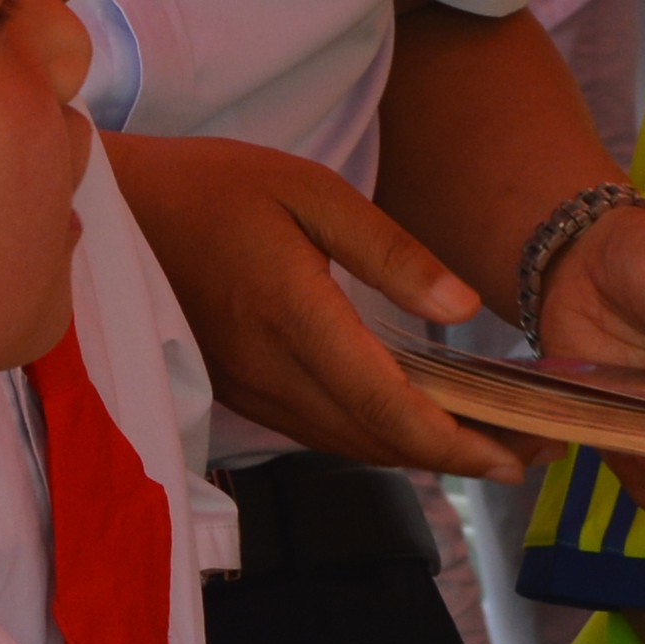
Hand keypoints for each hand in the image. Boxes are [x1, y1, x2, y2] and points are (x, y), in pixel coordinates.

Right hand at [109, 132, 509, 477]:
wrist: (116, 210)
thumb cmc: (214, 185)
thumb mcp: (311, 191)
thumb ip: (390, 253)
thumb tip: (463, 311)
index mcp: (293, 316)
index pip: (387, 407)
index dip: (456, 442)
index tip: (516, 452)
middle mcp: (269, 370)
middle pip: (376, 441)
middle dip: (457, 457)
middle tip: (528, 453)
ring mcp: (248, 389)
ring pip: (347, 444)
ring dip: (418, 455)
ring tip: (486, 447)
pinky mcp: (237, 391)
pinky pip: (317, 432)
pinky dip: (374, 439)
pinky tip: (411, 425)